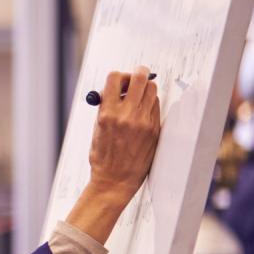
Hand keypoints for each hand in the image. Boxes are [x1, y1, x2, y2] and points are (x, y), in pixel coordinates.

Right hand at [68, 69, 162, 243]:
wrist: (115, 180)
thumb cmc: (102, 156)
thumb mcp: (97, 128)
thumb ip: (106, 107)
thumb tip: (115, 90)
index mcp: (107, 113)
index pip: (115, 77)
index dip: (119, 76)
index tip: (120, 81)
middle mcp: (127, 115)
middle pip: (140, 78)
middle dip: (138, 73)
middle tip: (136, 78)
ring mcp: (144, 122)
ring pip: (152, 90)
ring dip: (145, 89)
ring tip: (137, 99)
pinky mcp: (155, 129)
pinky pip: (156, 107)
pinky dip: (150, 105)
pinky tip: (142, 114)